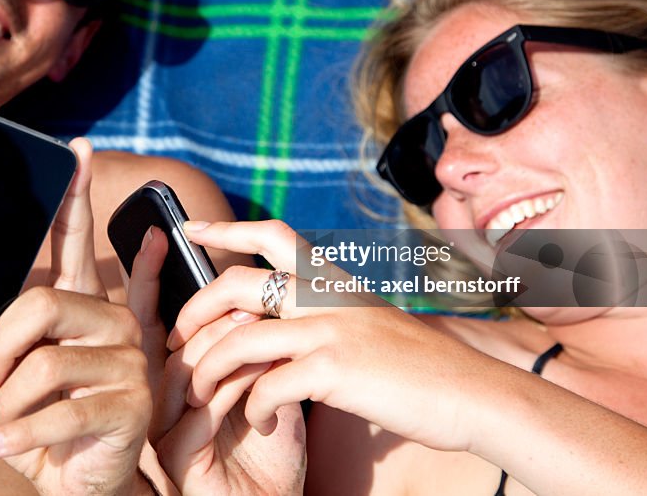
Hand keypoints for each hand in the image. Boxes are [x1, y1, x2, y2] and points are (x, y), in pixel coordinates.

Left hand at [0, 139, 152, 494]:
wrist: (77, 486)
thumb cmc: (38, 427)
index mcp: (82, 308)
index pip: (75, 241)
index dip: (74, 197)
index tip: (74, 149)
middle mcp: (113, 323)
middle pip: (39, 305)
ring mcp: (128, 361)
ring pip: (41, 362)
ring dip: (4, 403)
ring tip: (1, 422)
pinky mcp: (131, 404)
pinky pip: (55, 409)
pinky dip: (15, 435)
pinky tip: (2, 446)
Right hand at [128, 226, 305, 494]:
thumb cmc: (275, 446)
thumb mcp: (267, 380)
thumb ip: (256, 337)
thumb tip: (254, 280)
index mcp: (178, 372)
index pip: (159, 314)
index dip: (155, 272)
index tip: (172, 229)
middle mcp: (163, 395)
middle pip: (163, 334)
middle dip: (200, 306)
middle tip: (240, 290)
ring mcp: (165, 424)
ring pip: (184, 366)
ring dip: (226, 344)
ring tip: (262, 327)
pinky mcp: (175, 454)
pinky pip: (198, 408)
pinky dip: (232, 386)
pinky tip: (263, 376)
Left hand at [171, 220, 487, 453]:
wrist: (470, 392)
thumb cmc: (418, 365)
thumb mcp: (369, 320)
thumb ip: (326, 310)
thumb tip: (283, 314)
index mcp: (333, 280)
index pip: (272, 234)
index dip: (225, 228)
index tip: (188, 227)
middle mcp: (326, 295)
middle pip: (237, 282)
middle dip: (194, 307)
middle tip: (176, 334)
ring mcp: (330, 329)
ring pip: (240, 338)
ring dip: (209, 369)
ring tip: (199, 392)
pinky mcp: (335, 370)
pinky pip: (267, 386)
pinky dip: (252, 407)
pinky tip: (257, 420)